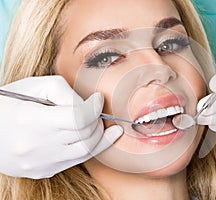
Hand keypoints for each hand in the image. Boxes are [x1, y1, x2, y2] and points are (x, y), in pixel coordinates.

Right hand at [0, 76, 122, 178]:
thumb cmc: (9, 103)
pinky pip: (77, 161)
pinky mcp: (45, 170)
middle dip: (97, 119)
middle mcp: (37, 146)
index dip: (94, 107)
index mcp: (32, 121)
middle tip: (95, 109)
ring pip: (86, 151)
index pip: (78, 118)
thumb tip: (90, 104)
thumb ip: (65, 91)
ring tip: (101, 123)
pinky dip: (91, 148)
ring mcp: (41, 162)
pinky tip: (99, 138)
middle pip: (84, 134)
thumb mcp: (34, 86)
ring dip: (99, 135)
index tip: (98, 99)